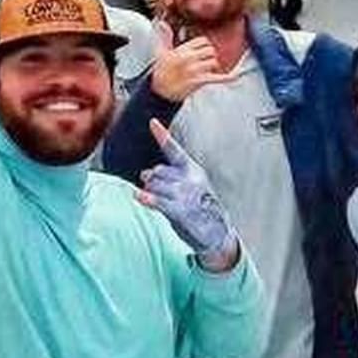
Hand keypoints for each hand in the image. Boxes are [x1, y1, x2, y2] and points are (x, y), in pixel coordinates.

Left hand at [137, 119, 237, 268]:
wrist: (218, 234)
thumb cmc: (200, 210)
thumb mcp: (189, 187)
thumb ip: (168, 178)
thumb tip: (144, 174)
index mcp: (193, 170)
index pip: (175, 150)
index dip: (163, 136)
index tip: (152, 122)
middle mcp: (191, 179)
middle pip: (157, 171)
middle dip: (152, 180)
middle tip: (158, 192)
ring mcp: (186, 194)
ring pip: (155, 186)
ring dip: (151, 193)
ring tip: (160, 202)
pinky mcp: (182, 211)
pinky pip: (159, 201)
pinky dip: (148, 198)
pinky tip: (139, 196)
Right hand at [149, 30, 232, 101]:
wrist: (160, 91)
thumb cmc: (161, 71)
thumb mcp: (161, 52)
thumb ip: (165, 37)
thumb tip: (162, 23)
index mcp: (182, 49)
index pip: (202, 41)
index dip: (204, 46)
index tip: (202, 51)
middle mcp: (188, 58)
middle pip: (210, 50)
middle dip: (210, 56)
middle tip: (204, 62)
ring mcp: (194, 70)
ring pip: (214, 62)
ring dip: (213, 67)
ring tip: (206, 71)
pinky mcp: (199, 81)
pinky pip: (217, 78)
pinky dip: (227, 78)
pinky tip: (233, 76)